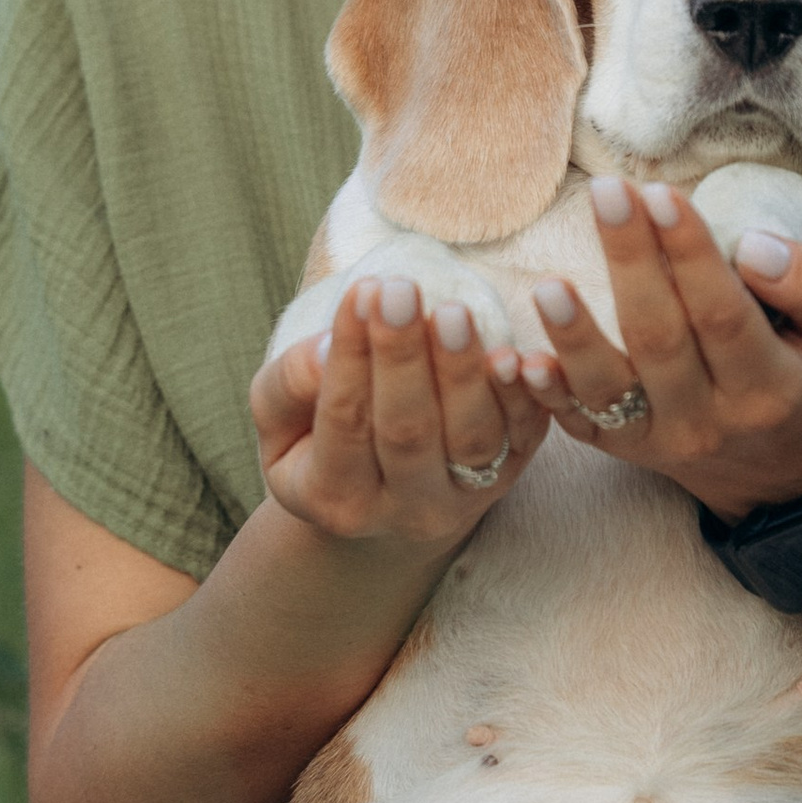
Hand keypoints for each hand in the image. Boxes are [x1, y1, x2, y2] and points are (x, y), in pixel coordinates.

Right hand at [249, 276, 549, 548]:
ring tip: (452, 312)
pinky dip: (523, 397)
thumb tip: (327, 348)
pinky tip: (512, 354)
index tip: (360, 290)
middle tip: (401, 290)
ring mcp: (463, 499)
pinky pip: (524, 438)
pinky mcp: (511, 476)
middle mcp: (405, 512)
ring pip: (471, 439)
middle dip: (404, 357)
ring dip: (462, 372)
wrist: (384, 500)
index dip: (352, 356)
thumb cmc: (317, 442)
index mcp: (337, 501)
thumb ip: (288, 387)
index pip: (344, 421)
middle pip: (408, 432)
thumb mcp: (278, 423)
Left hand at [524, 177, 801, 523]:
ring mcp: (659, 440)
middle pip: (660, 338)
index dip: (690, 255)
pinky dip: (547, 396)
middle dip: (630, 260)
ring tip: (548, 284)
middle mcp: (710, 419)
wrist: (787, 477)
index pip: (723, 314)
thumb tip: (754, 245)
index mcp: (770, 386)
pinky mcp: (620, 449)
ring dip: (575, 337)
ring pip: (609, 389)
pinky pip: (578, 424)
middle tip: (606, 192)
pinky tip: (518, 360)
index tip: (662, 195)